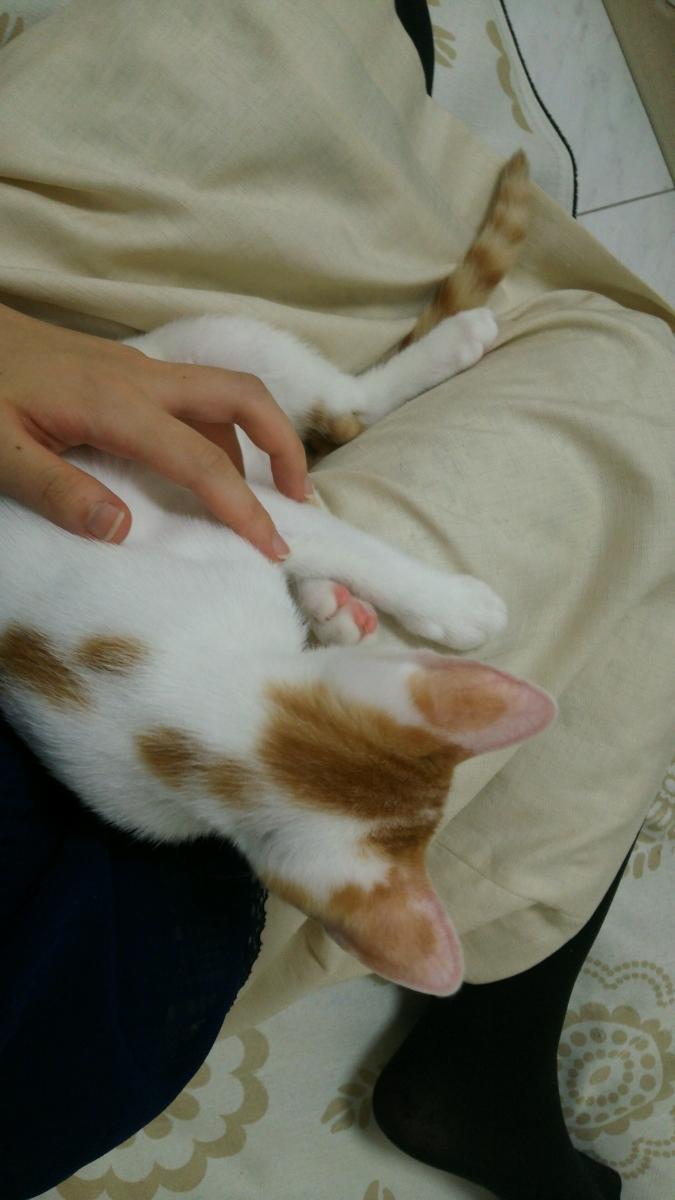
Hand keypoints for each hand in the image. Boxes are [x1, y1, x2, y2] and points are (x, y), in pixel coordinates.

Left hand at [0, 303, 309, 559]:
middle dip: (285, 445)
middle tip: (300, 499)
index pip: (202, 460)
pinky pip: (198, 394)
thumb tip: (123, 530)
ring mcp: (138, 369)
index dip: (245, 507)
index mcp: (116, 405)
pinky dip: (225, 428)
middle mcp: (142, 379)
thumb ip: (57, 490)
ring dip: (260, 435)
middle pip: (245, 395)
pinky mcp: (129, 370)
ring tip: (267, 490)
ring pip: (226, 391)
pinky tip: (211, 462)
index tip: (274, 548)